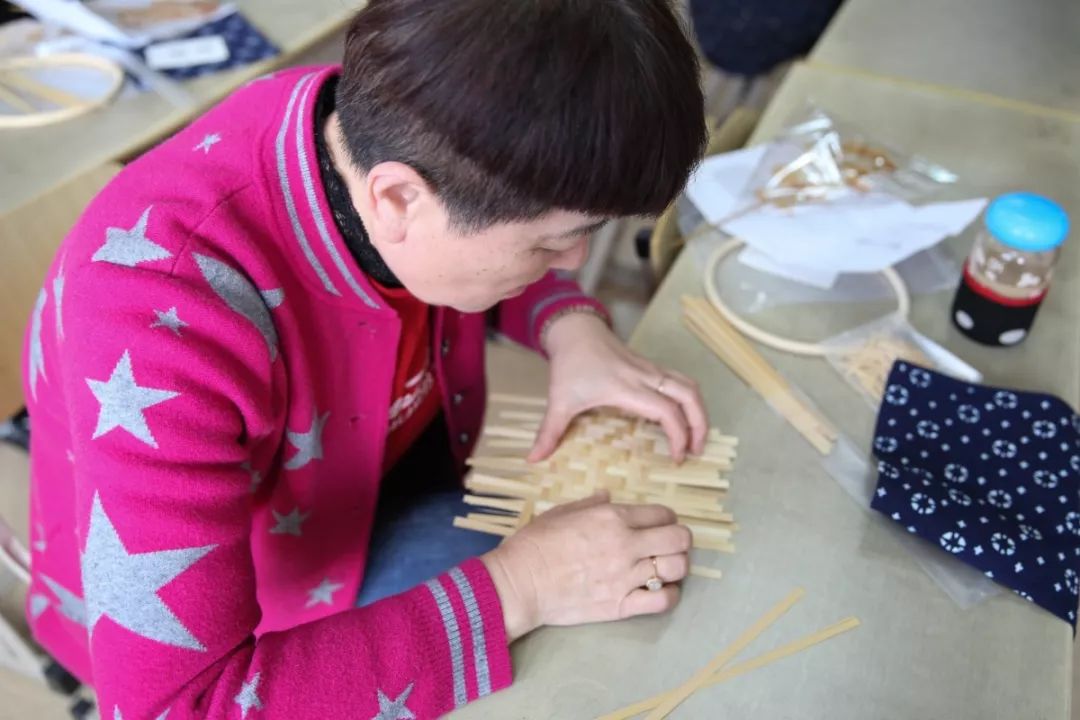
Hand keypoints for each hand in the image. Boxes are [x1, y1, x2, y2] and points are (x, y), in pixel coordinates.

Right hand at [481, 492, 690, 640]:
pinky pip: (663, 600)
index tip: (659, 525)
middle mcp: (625, 544)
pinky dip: (668, 595)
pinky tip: (659, 590)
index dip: (665, 518)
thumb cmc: (534, 544)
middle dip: (680, 540)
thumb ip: (590, 504)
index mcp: (612, 517)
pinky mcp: (621, 605)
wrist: (519, 583)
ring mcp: (626, 577)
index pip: (662, 513)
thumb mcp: (561, 512)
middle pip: (679, 539)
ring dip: (676, 566)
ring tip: (664, 568)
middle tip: (668, 546)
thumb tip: (607, 496)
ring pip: (677, 568)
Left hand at [531, 312, 707, 462]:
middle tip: (695, 452)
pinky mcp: (652, 368)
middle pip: (689, 396)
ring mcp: (652, 370)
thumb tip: (533, 459)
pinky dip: (689, 401)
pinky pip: (681, 382)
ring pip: (690, 386)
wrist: (576, 330)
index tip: (675, 458)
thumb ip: (549, 432)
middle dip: (700, 426)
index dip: (678, 435)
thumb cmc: (569, 365)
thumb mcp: (559, 400)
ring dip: (699, 412)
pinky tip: (682, 420)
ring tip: (695, 439)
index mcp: (626, 387)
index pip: (666, 411)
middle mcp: (645, 377)